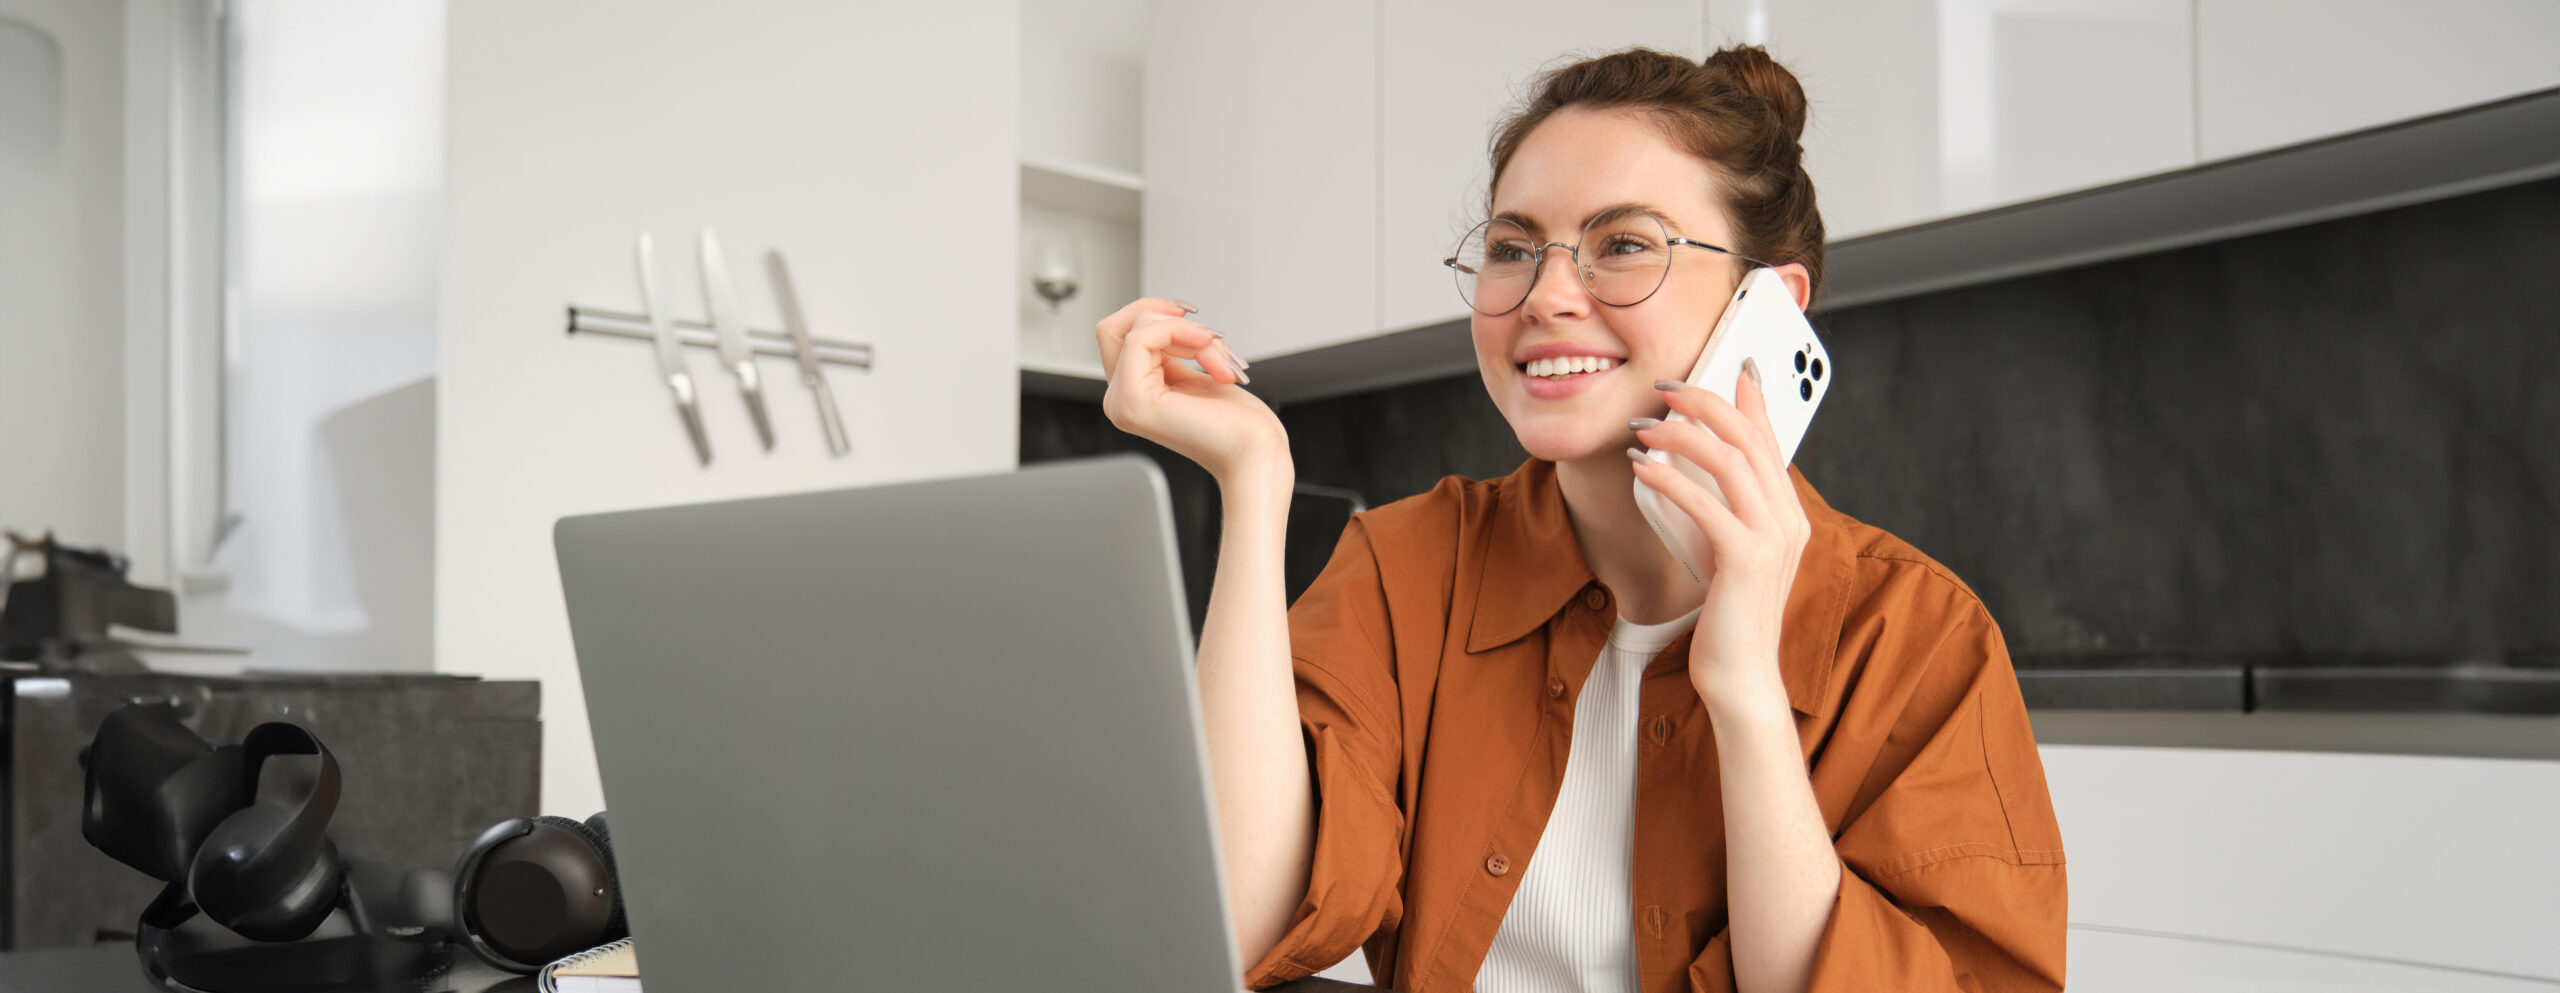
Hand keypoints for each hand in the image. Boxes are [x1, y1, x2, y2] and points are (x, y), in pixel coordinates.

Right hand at [1096, 298, 1285, 484]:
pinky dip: (1181, 332)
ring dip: (1191, 334)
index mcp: (1133, 395)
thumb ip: (1168, 350)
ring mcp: (1122, 403)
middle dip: (1177, 323)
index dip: (1158, 314)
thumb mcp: (1194, 371)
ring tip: (1221, 363)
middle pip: (1122, 326)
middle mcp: (1119, 401)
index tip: (1197, 323)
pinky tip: (1210, 355)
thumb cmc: (1239, 423)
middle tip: (1215, 345)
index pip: (1120, 334)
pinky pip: (1141, 339)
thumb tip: (1162, 314)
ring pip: (1138, 328)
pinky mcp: (1132, 402)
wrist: (1255, 452)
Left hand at [1627, 368, 1812, 708]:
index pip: (1772, 439)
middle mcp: (1788, 520)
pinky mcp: (1747, 560)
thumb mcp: (1728, 551)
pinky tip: (1642, 469)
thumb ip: (1723, 510)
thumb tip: (1696, 466)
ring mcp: (1772, 539)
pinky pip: (1706, 503)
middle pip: (1751, 438)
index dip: (1748, 398)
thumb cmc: (1727, 617)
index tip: (1727, 365)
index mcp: (1788, 515)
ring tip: (1644, 428)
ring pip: (1731, 461)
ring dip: (1682, 435)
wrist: (1741, 676)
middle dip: (1706, 403)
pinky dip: (1670, 478)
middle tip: (1665, 388)